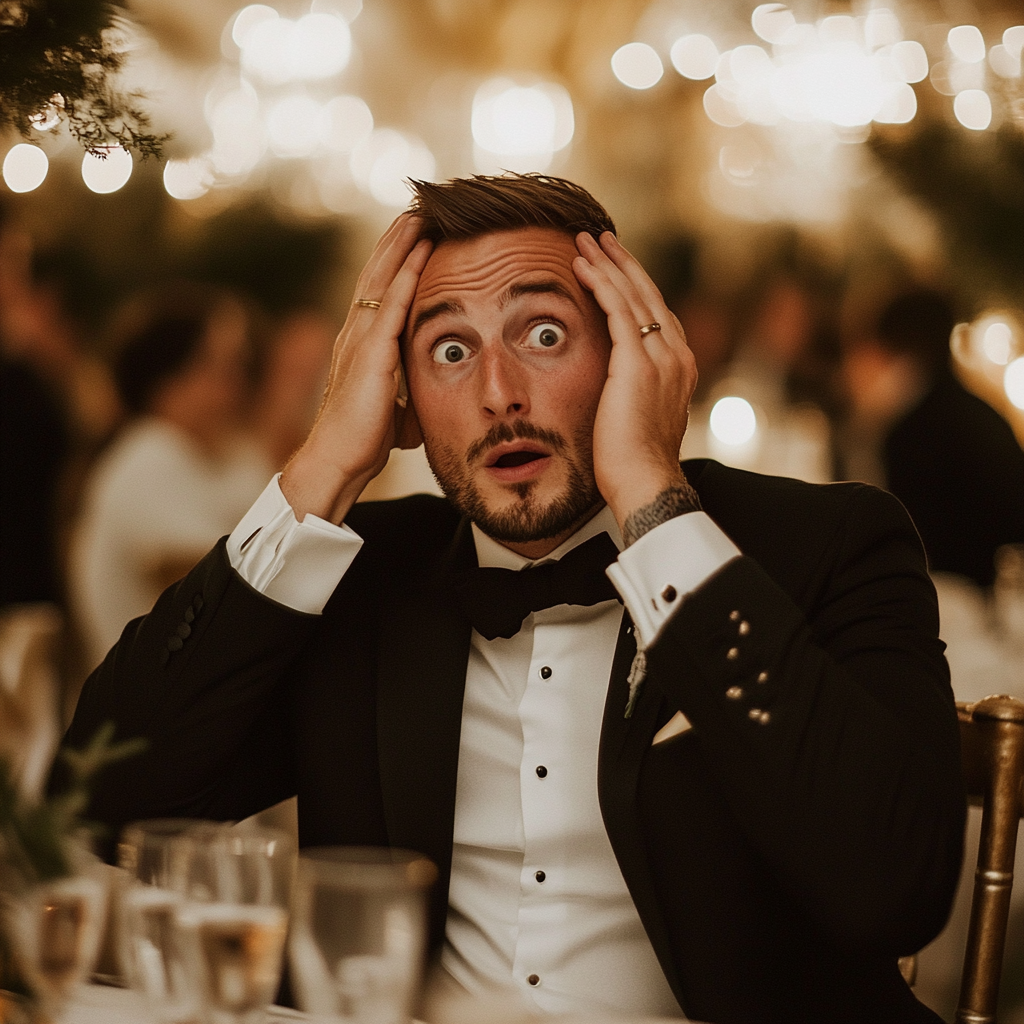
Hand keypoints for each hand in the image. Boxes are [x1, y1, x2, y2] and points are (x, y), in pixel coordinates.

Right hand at [281, 215, 431, 523]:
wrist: (338, 458)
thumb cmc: (367, 436)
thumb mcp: (397, 400)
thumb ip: (410, 380)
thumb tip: (431, 385)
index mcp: (363, 340)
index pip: (381, 287)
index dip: (397, 256)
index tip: (416, 227)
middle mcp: (357, 330)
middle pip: (378, 270)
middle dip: (398, 236)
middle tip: (419, 201)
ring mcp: (360, 338)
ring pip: (383, 278)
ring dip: (402, 242)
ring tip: (420, 210)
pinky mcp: (371, 353)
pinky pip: (391, 305)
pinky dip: (407, 275)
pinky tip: (422, 251)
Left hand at [572, 231, 698, 539]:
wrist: (645, 481)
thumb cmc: (633, 463)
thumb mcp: (638, 417)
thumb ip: (634, 392)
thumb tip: (616, 387)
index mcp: (679, 367)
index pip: (656, 314)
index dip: (635, 286)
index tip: (615, 266)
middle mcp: (676, 355)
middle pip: (648, 295)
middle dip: (623, 264)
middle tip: (600, 238)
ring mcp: (661, 357)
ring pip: (632, 295)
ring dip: (607, 264)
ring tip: (585, 241)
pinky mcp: (637, 363)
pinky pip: (617, 309)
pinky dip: (600, 283)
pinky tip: (581, 265)